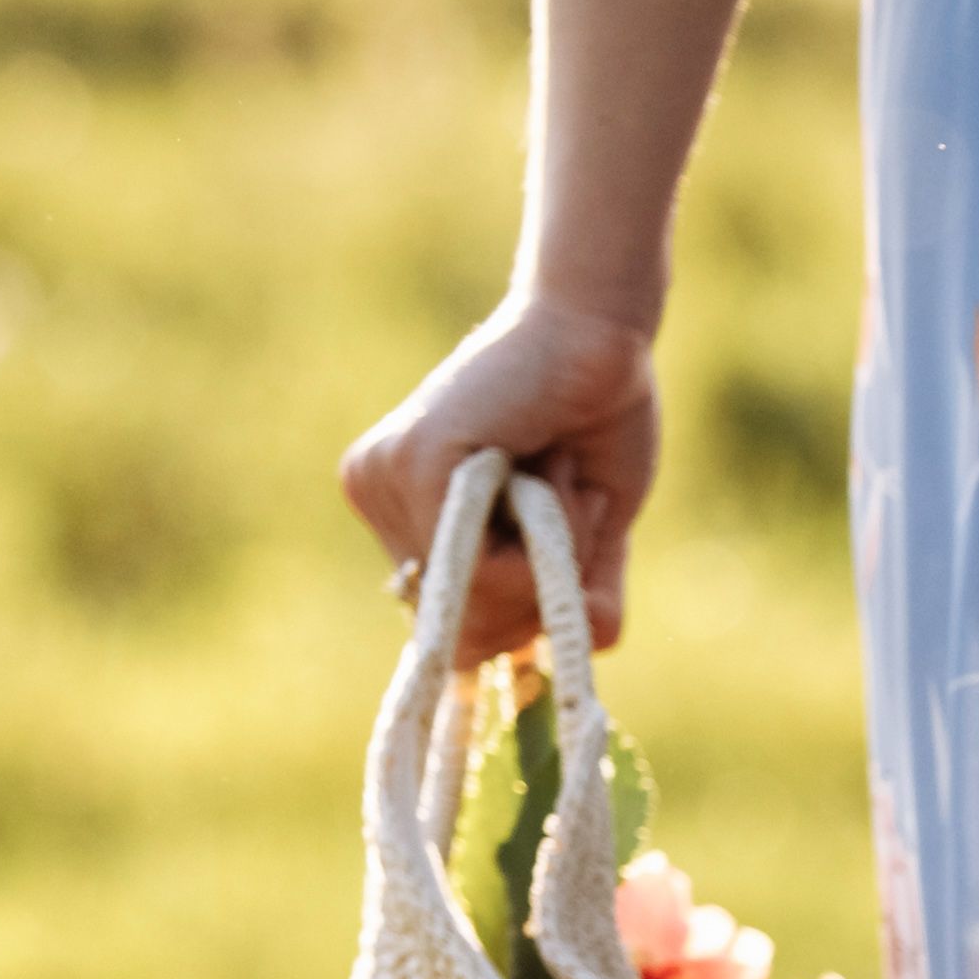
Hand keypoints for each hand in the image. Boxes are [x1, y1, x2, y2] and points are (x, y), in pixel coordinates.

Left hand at [340, 294, 661, 662]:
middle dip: (536, 593)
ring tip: (554, 473)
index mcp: (407, 517)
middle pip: (459, 631)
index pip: (448, 632)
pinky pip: (480, 567)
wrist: (599, 334)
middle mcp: (379, 498)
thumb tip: (595, 644)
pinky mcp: (409, 465)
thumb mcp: (591, 530)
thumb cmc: (598, 420)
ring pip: (471, 601)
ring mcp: (384, 481)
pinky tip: (545, 468)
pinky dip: (539, 536)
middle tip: (565, 502)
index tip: (560, 567)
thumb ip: (578, 593)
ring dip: (546, 555)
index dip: (518, 623)